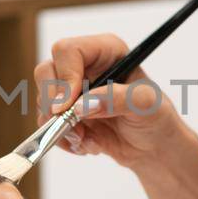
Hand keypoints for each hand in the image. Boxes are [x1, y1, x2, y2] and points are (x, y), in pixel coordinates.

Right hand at [31, 34, 182, 169]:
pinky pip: (46, 124)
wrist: (153, 147)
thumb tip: (80, 105)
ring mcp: (71, 90)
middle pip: (46, 71)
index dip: (64, 77)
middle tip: (73, 126)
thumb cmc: (156, 118)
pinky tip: (87, 145)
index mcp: (105, 51)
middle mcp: (84, 66)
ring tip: (88, 140)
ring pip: (42, 101)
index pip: (69, 51)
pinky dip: (62, 140)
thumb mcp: (145, 105)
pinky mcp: (65, 114)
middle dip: (53, 104)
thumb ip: (116, 99)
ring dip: (61, 127)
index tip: (67, 106)